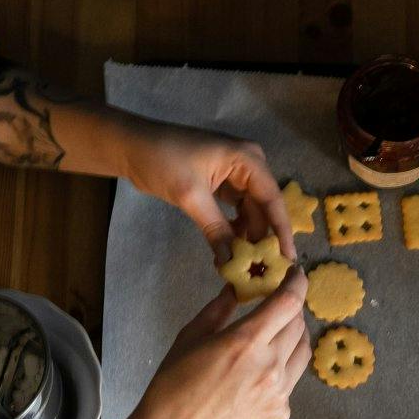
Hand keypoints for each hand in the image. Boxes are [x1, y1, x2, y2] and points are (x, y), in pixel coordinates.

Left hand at [122, 119, 292, 264]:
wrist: (131, 146)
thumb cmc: (162, 160)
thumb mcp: (191, 196)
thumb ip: (216, 229)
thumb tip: (232, 264)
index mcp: (248, 160)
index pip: (272, 200)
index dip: (281, 232)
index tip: (287, 261)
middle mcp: (248, 166)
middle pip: (263, 208)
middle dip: (262, 239)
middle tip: (263, 272)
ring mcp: (235, 175)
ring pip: (250, 213)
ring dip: (246, 238)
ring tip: (244, 267)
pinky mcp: (221, 185)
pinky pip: (235, 212)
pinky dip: (232, 231)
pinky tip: (229, 253)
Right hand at [122, 268, 310, 418]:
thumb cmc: (172, 387)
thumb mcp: (189, 338)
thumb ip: (219, 310)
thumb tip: (236, 289)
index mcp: (245, 342)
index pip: (289, 302)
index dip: (297, 283)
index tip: (295, 274)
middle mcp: (270, 367)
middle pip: (298, 326)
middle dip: (291, 310)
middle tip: (278, 306)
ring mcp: (279, 394)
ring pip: (302, 354)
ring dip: (293, 338)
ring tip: (276, 335)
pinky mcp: (280, 415)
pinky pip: (291, 383)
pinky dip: (283, 370)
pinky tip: (261, 373)